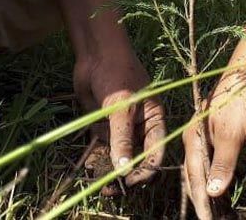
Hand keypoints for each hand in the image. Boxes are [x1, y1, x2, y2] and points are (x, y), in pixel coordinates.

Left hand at [72, 40, 165, 187]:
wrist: (95, 54)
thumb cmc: (118, 75)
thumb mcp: (121, 108)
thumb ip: (122, 139)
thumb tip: (123, 169)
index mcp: (154, 121)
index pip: (155, 153)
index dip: (145, 171)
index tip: (130, 183)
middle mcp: (140, 127)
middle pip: (136, 158)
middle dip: (125, 174)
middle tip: (112, 189)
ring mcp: (121, 126)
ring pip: (117, 154)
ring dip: (109, 169)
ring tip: (99, 183)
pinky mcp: (103, 124)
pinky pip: (102, 146)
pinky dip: (96, 157)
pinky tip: (90, 168)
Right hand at [182, 72, 245, 219]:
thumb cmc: (239, 102)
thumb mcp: (231, 134)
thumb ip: (222, 163)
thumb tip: (212, 193)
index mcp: (193, 139)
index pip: (194, 177)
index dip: (200, 200)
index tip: (206, 219)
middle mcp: (196, 139)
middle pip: (195, 175)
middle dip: (201, 199)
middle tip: (209, 219)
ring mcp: (208, 137)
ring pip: (205, 170)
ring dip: (209, 190)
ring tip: (216, 211)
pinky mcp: (220, 135)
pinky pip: (215, 162)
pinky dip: (218, 178)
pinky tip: (224, 188)